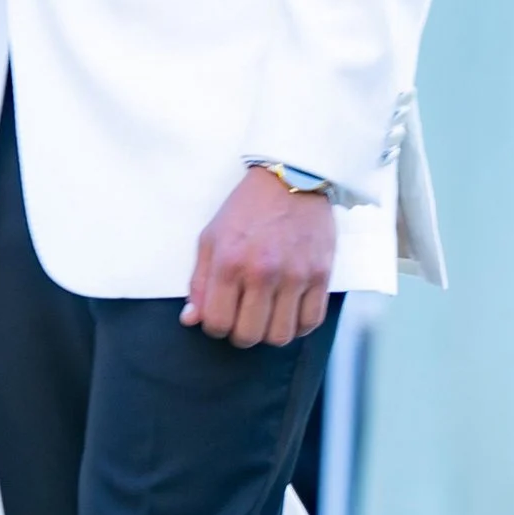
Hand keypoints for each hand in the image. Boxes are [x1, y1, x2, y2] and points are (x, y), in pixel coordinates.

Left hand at [184, 168, 335, 349]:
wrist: (291, 179)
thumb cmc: (247, 209)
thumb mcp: (211, 237)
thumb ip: (199, 282)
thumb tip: (191, 319)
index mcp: (230, 262)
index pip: (217, 323)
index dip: (216, 327)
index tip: (221, 317)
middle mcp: (262, 272)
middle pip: (249, 335)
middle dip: (241, 333)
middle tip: (244, 318)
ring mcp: (295, 275)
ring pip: (280, 336)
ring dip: (270, 333)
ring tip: (267, 316)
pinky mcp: (321, 275)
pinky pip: (311, 322)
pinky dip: (299, 326)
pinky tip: (290, 312)